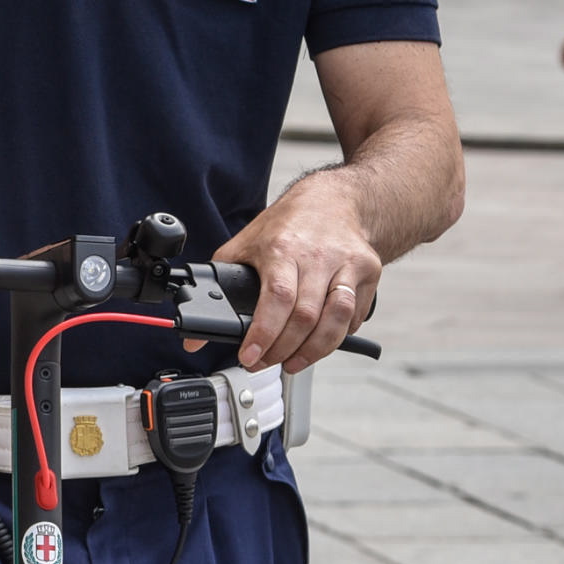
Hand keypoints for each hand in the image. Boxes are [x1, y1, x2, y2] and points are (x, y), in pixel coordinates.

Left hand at [213, 173, 379, 373]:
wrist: (334, 200)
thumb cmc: (287, 225)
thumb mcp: (244, 245)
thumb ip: (218, 285)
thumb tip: (195, 334)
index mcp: (283, 248)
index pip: (277, 298)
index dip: (264, 333)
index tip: (250, 356)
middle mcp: (318, 256)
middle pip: (306, 316)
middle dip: (283, 350)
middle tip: (265, 363)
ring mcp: (347, 264)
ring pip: (338, 320)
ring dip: (314, 351)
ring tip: (292, 362)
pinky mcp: (369, 272)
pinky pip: (355, 316)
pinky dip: (337, 336)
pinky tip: (318, 341)